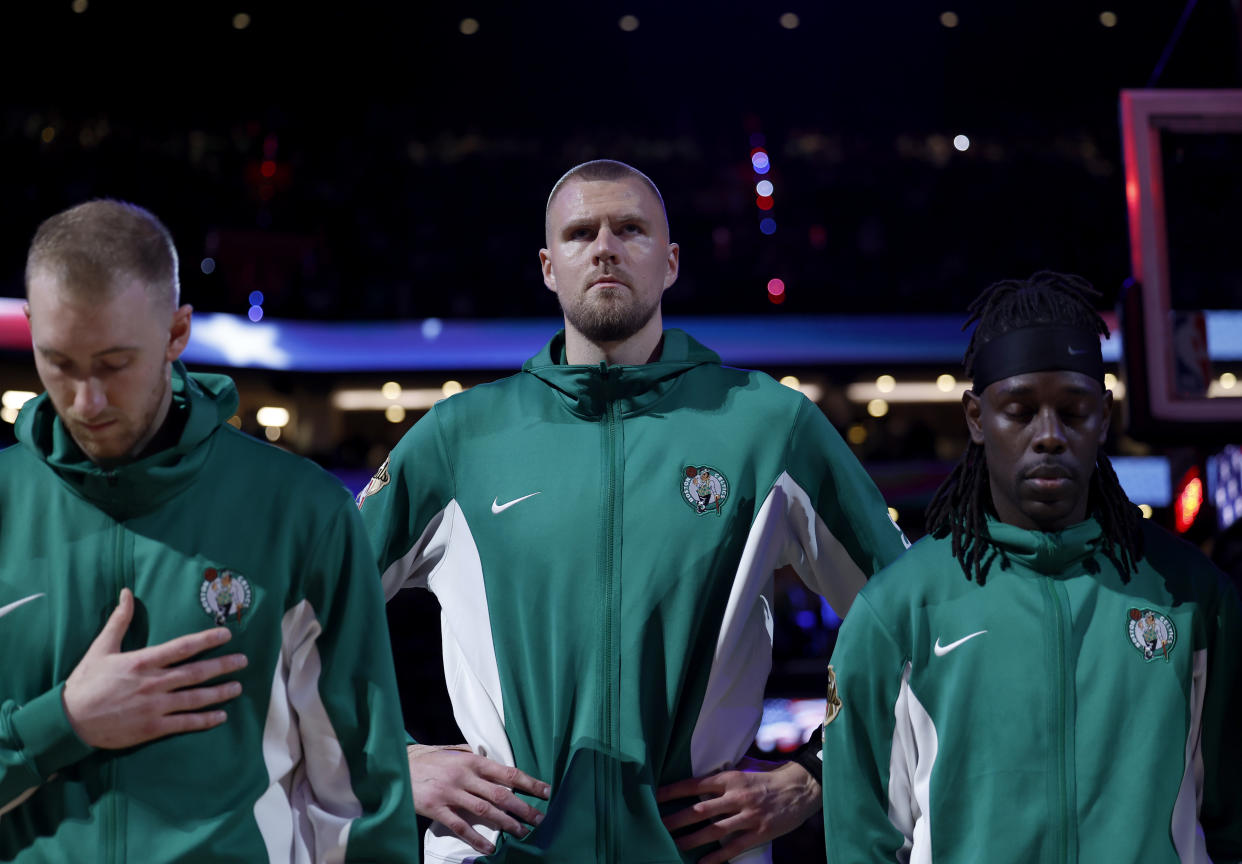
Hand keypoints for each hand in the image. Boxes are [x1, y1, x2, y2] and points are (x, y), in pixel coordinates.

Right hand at [62, 588, 247, 748]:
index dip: (207, 639)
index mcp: (142, 661)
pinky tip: (221, 716)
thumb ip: (119, 621)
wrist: (69, 721)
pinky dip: (204, 720)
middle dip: (223, 666)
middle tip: (243, 661)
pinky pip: (184, 723)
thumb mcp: (101, 648)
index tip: (226, 634)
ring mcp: (155, 707)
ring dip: (219, 692)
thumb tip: (127, 593)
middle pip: (196, 672)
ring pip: (195, 698)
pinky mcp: (152, 728)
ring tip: (238, 687)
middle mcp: (153, 683)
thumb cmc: (86, 682)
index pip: (182, 647)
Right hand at [407, 743, 550, 854]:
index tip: (546, 791)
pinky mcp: (437, 808)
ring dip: (506, 823)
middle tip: (540, 819)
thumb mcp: (451, 751)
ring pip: (485, 810)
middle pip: (500, 794)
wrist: (396, 766)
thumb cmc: (426, 759)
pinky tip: (489, 847)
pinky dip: (477, 838)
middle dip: (523, 808)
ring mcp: (450, 793)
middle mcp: (464, 776)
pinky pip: (461, 826)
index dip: (528, 783)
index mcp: (471, 760)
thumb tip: (492, 760)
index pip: (506, 773)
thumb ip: (471, 757)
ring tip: (522, 833)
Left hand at [658, 757, 820, 863]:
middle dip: (676, 819)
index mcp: (731, 778)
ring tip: (673, 845)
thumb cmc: (769, 778)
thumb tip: (699, 778)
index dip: (673, 791)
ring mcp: (747, 816)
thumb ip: (723, 777)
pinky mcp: (758, 833)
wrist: (801, 788)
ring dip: (691, 840)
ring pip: (713, 830)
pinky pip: (732, 848)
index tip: (655, 796)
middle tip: (657, 826)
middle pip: (699, 810)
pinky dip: (715, 858)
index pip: (695, 784)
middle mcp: (737, 796)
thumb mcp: (745, 770)